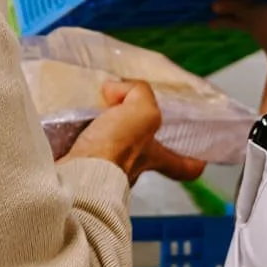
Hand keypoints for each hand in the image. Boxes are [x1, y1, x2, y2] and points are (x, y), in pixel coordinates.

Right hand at [63, 80, 206, 185]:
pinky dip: (77, 141)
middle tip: (119, 113)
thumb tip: (116, 88)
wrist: (73, 177)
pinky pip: (83, 155)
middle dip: (134, 136)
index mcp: (153, 158)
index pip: (184, 166)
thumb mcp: (141, 113)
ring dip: (101, 137)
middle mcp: (132, 170)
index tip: (199, 157)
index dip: (192, 161)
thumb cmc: (114, 151)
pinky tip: (67, 125)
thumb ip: (139, 94)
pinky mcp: (78, 174)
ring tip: (87, 114)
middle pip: (143, 155)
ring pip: (110, 154)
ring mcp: (104, 174)